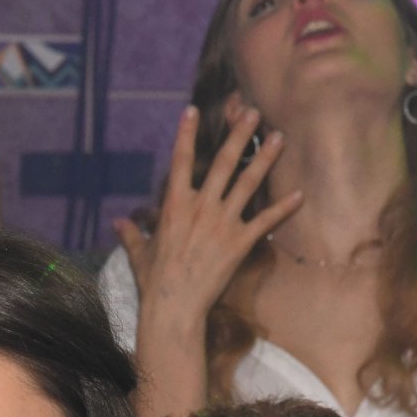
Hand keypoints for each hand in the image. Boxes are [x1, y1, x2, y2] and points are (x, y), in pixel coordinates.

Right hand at [115, 104, 301, 343]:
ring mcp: (223, 223)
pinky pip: (265, 221)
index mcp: (174, 205)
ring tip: (279, 138)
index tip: (193, 110)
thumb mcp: (139, 254)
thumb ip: (131, 234)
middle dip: (239, 135)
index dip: (186, 134)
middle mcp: (201, 207)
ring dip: (264, 158)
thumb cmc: (154, 281)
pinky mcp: (240, 243)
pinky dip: (283, 208)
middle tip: (253, 113)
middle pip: (223, 162)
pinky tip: (299, 194)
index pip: (180, 160)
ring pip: (248, 183)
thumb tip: (117, 222)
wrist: (174, 306)